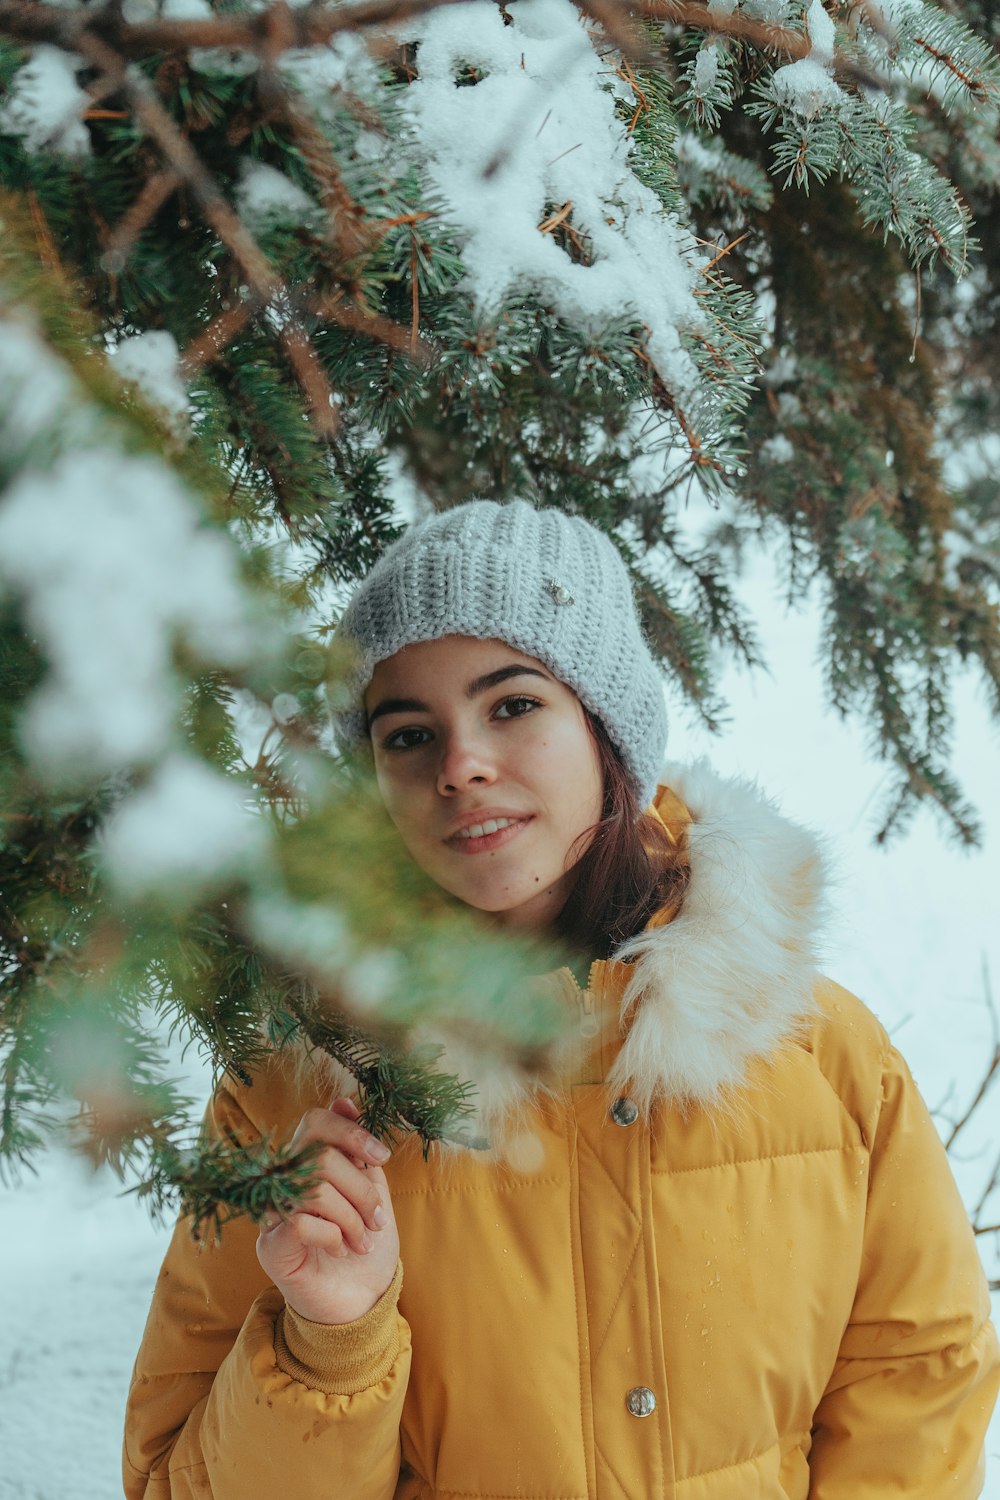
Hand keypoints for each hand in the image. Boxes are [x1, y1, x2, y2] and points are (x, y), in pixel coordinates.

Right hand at [255, 1097, 399, 1324]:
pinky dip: (333, 1235)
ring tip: (363, 1240)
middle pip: (319, 1155)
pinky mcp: (270, 1247)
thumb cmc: (364, 1243)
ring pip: (314, 1188)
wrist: (361, 1302)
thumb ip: (358, 1151)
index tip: (380, 1157)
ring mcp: (271, 1213)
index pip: (315, 1122)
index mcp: (305, 1163)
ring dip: (352, 1217)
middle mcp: (281, 1183)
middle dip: (360, 1188)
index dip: (351, 1133)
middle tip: (375, 1219)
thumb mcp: (371, 1190)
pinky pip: (301, 1222)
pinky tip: (340, 1250)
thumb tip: (344, 1101)